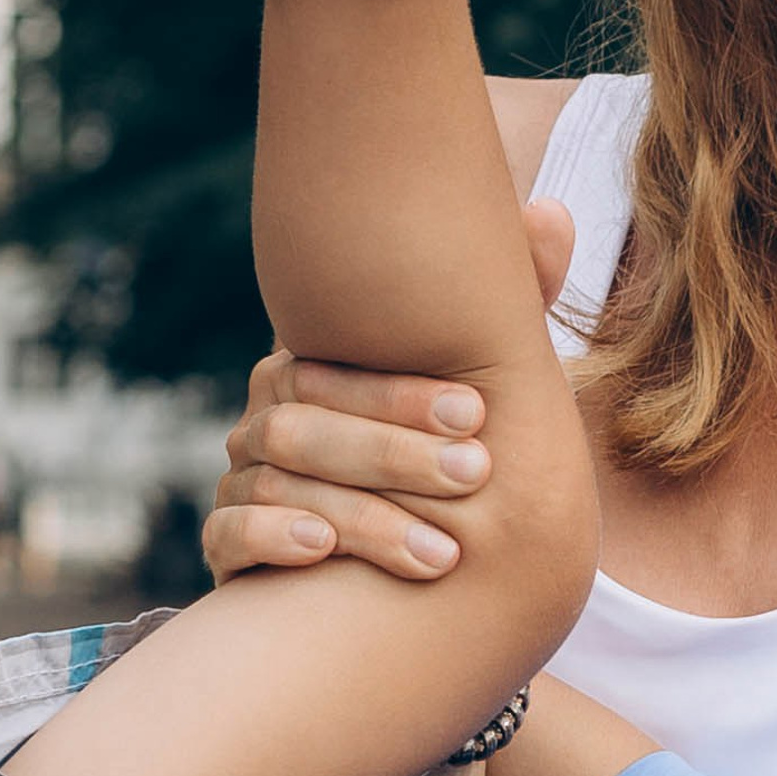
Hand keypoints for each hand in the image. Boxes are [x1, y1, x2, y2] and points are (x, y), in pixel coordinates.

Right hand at [203, 199, 574, 585]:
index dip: (401, 393)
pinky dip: (270, 539)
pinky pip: (227, 536)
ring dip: (362, 518)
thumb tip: (550, 215)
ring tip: (439, 551)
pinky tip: (323, 552)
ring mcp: (241, 483)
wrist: (414, 560)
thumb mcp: (484, 372)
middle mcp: (263, 421)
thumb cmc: (447, 448)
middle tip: (474, 476)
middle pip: (301, 428)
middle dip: (393, 455)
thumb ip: (510, 299)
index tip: (478, 413)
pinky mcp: (226, 549)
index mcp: (306, 371)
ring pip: (276, 486)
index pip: (332, 370)